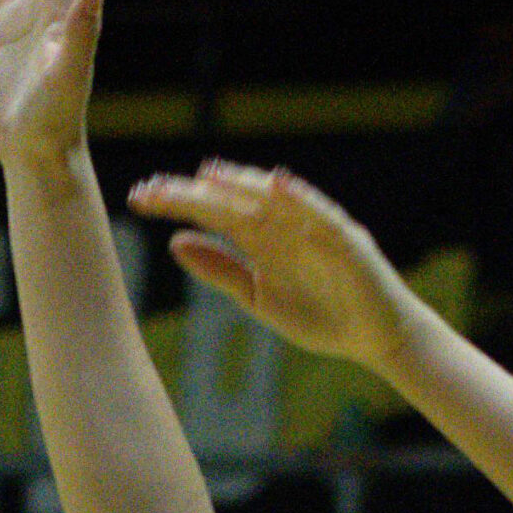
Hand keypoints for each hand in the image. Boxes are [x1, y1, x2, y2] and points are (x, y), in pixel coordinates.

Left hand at [128, 162, 414, 368]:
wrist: (374, 338)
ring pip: (270, 199)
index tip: (138, 199)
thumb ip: (221, 271)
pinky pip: (319, 213)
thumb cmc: (321, 317)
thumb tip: (174, 242)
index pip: (211, 214)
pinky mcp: (344, 237)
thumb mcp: (259, 298)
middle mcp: (281, 225)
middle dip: (195, 192)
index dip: (177, 204)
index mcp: (258, 240)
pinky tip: (276, 185)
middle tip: (154, 187)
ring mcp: (312, 227)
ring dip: (241, 184)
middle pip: (231, 200)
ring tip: (208, 175)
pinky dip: (300, 198)